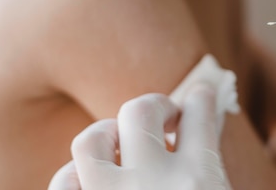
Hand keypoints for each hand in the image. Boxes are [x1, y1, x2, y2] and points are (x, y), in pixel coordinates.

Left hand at [48, 84, 231, 189]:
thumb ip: (211, 167)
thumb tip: (205, 122)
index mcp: (199, 180)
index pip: (199, 113)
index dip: (201, 98)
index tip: (200, 95)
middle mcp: (152, 184)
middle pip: (140, 111)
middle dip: (155, 106)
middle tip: (166, 119)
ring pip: (91, 139)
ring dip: (107, 135)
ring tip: (121, 145)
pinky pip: (63, 182)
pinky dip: (77, 176)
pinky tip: (94, 179)